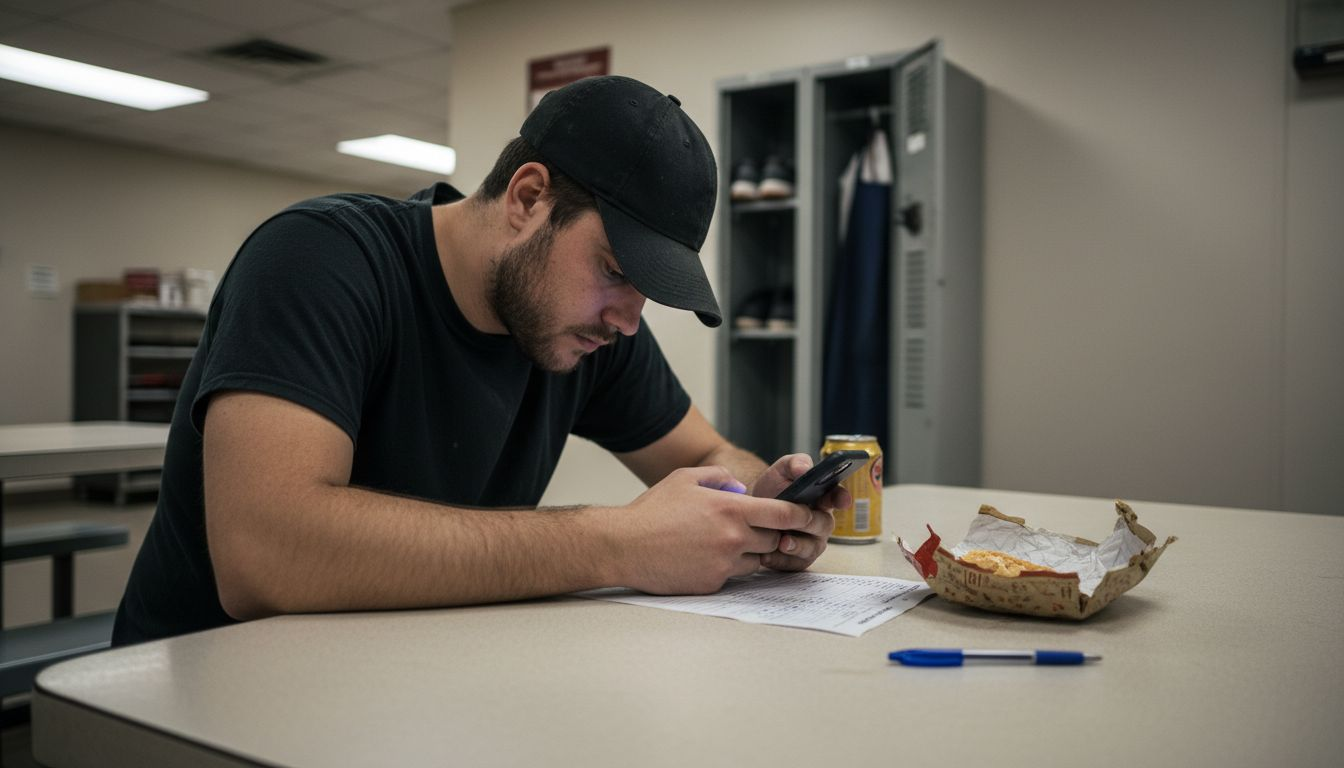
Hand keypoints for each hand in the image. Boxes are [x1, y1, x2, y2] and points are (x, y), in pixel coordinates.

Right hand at [611, 465, 818, 594]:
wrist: (624, 546)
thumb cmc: (652, 511)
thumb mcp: (686, 478)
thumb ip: (719, 477)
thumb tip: (740, 489)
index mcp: (731, 509)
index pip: (784, 514)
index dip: (801, 514)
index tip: (807, 513)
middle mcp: (734, 538)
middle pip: (774, 539)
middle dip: (770, 533)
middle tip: (755, 527)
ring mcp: (724, 564)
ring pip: (756, 559)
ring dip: (748, 551)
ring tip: (722, 541)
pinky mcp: (713, 584)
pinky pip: (733, 575)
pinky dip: (726, 566)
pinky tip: (703, 556)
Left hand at [749, 454, 846, 571]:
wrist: (752, 509)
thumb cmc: (773, 488)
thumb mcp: (782, 469)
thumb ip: (796, 463)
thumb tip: (805, 469)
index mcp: (823, 497)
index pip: (838, 497)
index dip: (842, 498)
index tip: (842, 500)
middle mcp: (821, 521)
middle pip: (825, 525)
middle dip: (811, 523)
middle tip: (798, 520)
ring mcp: (811, 541)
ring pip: (812, 548)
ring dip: (797, 546)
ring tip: (782, 542)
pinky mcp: (798, 559)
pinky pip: (794, 564)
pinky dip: (781, 561)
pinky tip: (767, 555)